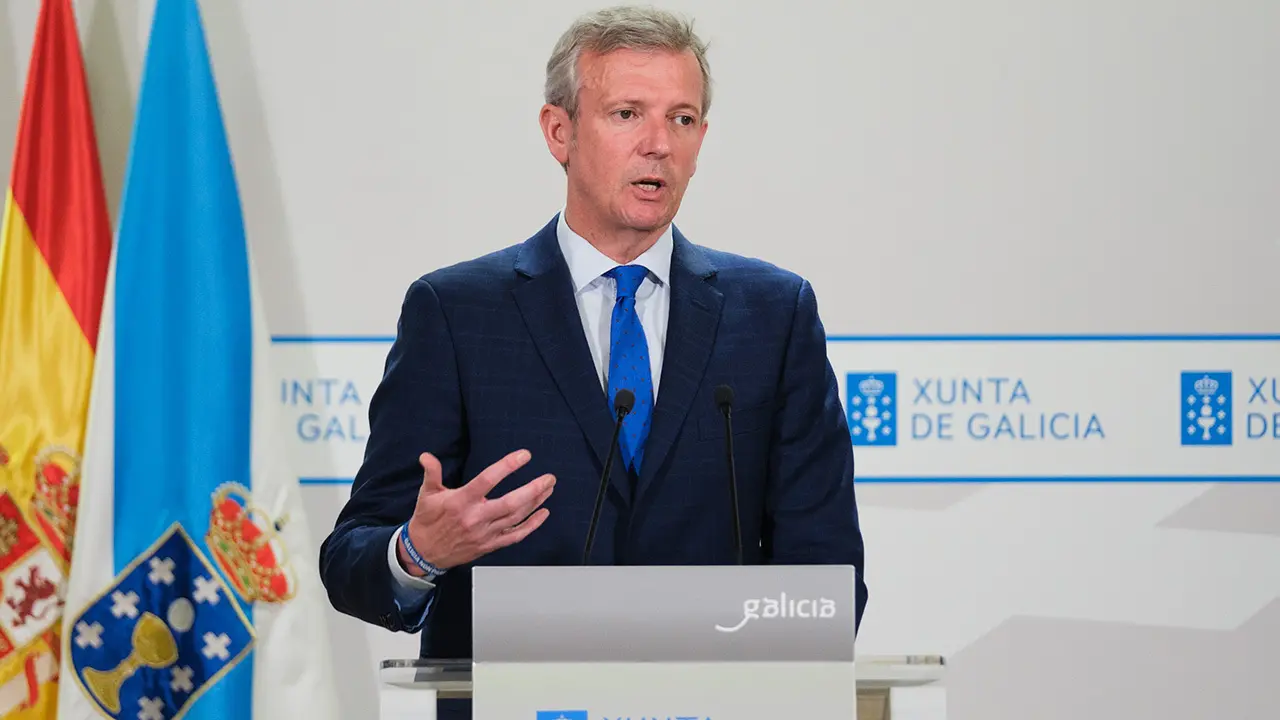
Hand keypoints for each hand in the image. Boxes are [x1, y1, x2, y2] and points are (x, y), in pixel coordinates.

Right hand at [397, 449, 553, 574]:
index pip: (487, 480)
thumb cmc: (427, 521)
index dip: (507, 466)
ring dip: (536, 502)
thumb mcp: (427, 494)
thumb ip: (431, 473)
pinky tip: (543, 514)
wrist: (424, 553)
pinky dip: (532, 526)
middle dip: (533, 489)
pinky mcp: (489, 545)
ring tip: (548, 488)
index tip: (524, 455)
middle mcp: (475, 518)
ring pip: (516, 518)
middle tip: (549, 478)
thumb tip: (427, 456)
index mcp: (461, 501)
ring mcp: (484, 533)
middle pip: (511, 503)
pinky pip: (515, 536)